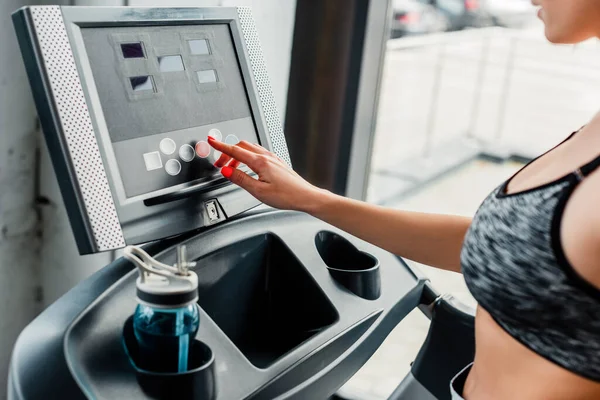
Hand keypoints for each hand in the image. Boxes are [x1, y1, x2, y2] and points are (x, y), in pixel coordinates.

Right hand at [207, 137, 324, 211]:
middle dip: (228, 153)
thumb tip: (226, 172)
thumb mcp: (258, 191)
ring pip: (250, 149)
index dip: (221, 146)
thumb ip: (241, 179)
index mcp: (260, 162)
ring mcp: (273, 158)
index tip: (211, 141)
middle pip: (242, 147)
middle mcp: (267, 156)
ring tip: (231, 168)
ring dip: (238, 155)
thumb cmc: (286, 195)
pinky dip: (248, 157)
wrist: (305, 196)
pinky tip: (248, 166)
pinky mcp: (277, 162)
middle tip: (219, 163)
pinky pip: (258, 153)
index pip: (235, 151)